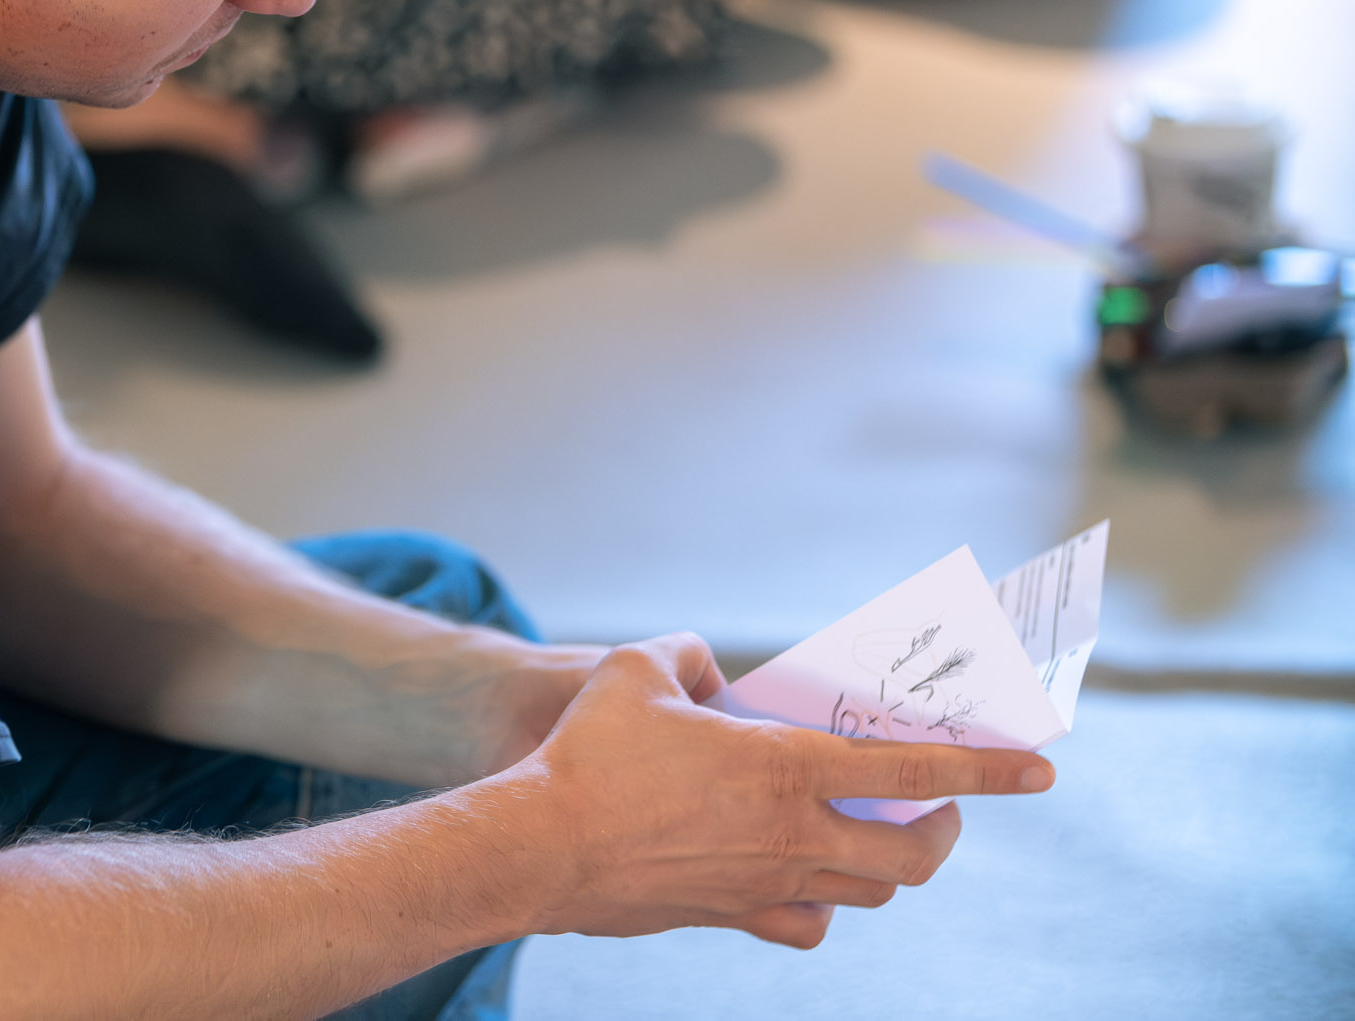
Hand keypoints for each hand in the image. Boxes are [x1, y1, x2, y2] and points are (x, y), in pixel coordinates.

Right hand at [492, 633, 1052, 948]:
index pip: (914, 773)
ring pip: (867, 895)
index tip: (1040, 770)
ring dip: (888, 867)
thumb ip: (688, 653)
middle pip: (912, 859)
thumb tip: (710, 668)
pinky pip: (806, 925)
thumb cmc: (587, 754)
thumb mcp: (637, 668)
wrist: (539, 848)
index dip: (987, 770)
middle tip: (940, 807)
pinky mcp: (729, 917)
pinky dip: (823, 904)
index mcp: (786, 769)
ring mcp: (765, 886)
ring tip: (875, 835)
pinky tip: (803, 877)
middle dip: (945, 833)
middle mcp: (792, 835)